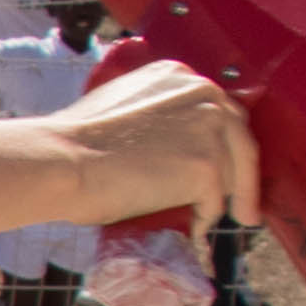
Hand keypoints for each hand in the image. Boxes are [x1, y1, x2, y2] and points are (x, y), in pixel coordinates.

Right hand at [66, 57, 260, 227]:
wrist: (64, 160)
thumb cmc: (74, 142)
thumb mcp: (121, 104)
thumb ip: (153, 112)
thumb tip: (165, 143)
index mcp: (180, 75)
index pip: (220, 112)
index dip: (224, 145)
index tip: (225, 168)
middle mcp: (203, 94)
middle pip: (240, 140)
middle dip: (241, 176)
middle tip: (241, 207)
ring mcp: (210, 129)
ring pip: (235, 173)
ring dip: (221, 199)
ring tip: (202, 219)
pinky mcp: (209, 166)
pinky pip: (215, 203)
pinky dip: (203, 220)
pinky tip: (190, 229)